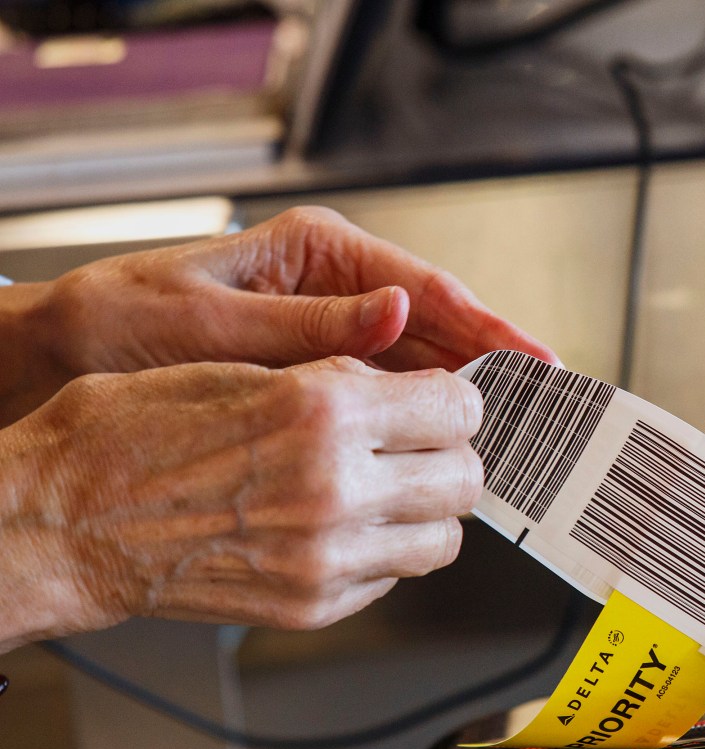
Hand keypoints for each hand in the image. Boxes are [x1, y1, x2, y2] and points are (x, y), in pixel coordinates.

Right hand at [0, 356, 484, 647]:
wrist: (64, 522)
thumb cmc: (131, 435)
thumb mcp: (240, 365)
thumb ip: (338, 374)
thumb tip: (407, 383)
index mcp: (322, 411)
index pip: (458, 408)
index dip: (454, 400)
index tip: (441, 402)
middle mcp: (335, 488)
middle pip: (466, 478)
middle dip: (450, 455)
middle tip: (421, 446)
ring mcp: (327, 557)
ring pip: (445, 539)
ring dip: (428, 511)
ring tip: (389, 490)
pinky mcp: (313, 604)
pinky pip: (394, 578)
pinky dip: (386, 553)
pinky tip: (345, 527)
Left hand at [18, 205, 554, 406]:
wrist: (67, 357)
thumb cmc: (124, 322)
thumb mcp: (214, 324)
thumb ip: (310, 323)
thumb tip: (395, 311)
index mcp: (318, 250)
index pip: (424, 288)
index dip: (487, 327)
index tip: (534, 360)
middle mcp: (335, 287)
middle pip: (435, 327)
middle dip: (488, 366)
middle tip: (540, 406)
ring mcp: (330, 331)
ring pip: (417, 364)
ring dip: (458, 398)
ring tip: (506, 432)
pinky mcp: (318, 372)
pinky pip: (383, 394)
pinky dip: (414, 419)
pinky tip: (440, 444)